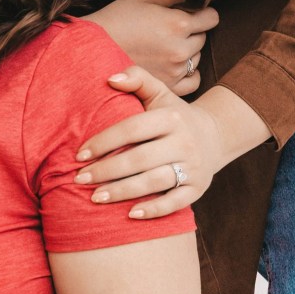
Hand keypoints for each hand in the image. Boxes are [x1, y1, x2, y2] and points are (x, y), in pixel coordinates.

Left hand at [74, 66, 226, 217]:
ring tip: (96, 198)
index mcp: (171, 118)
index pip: (132, 129)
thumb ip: (136, 78)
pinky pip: (175, 203)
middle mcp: (184, 142)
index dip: (104, 142)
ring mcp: (193, 167)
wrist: (215, 136)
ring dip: (123, 192)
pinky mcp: (198, 189)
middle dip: (107, 170)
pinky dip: (154, 210)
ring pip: (155, 182)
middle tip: (80, 179)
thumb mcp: (159, 92)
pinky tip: (130, 214)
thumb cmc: (173, 114)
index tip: (80, 154)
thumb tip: (110, 78)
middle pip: (140, 159)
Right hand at [84, 0, 217, 95]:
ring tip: (163, 46)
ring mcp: (175, 70)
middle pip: (203, 37)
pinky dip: (187, 72)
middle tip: (169, 30)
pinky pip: (193, 80)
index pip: (211, 18)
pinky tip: (173, 65)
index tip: (193, 14)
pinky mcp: (168, 86)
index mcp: (178, 23)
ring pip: (197, 58)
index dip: (203, 13)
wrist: (91, 48)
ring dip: (187, 51)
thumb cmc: (115, 18)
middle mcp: (180, 48)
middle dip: (191, 32)